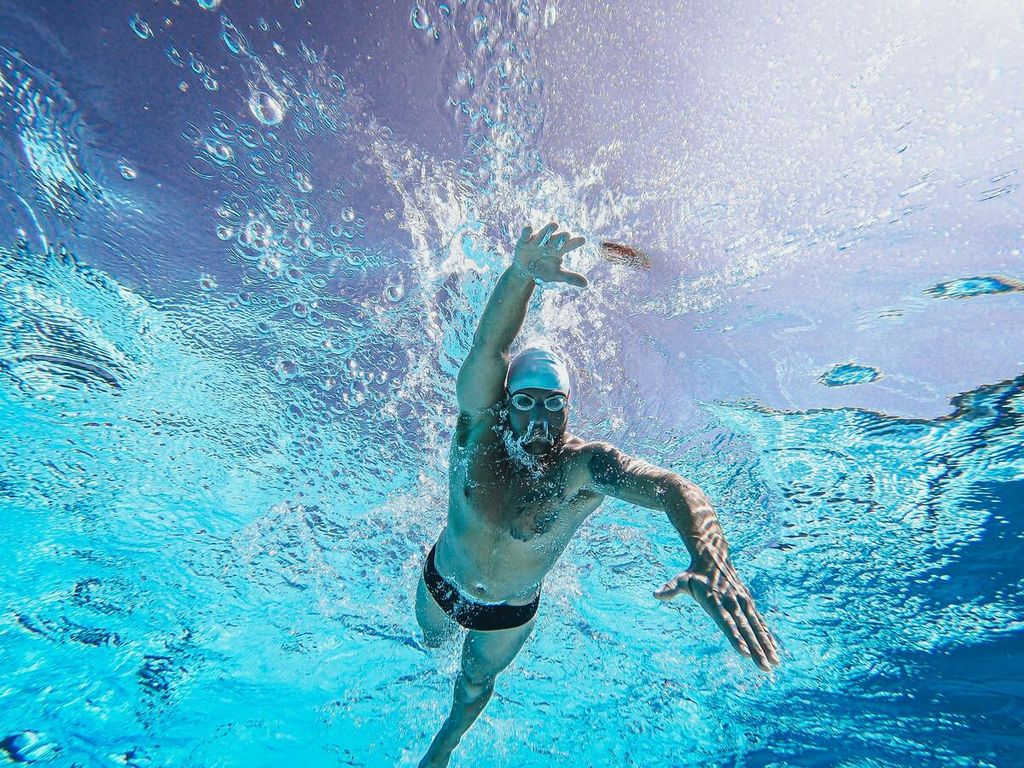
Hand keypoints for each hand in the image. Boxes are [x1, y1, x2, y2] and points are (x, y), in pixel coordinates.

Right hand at [513, 222, 587, 287]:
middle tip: (567, 235)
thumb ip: (570, 278)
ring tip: (555, 225)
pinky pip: (525, 235)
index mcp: (559, 249)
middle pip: (556, 239)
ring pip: (543, 234)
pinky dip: (526, 231)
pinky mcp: (524, 241)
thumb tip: (586, 284)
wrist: (526, 271)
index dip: (574, 242)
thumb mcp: (557, 275)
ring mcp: (537, 241)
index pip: (568, 245)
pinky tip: (529, 228)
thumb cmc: (544, 270)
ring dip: (548, 230)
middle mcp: (549, 242)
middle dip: (561, 237)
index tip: (582, 240)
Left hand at [655, 559, 780, 672]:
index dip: (736, 638)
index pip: (727, 623)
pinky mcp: (748, 602)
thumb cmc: (694, 573)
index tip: (744, 653)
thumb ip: (671, 588)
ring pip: (756, 627)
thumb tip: (656, 594)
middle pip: (745, 629)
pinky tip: (775, 650)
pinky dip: (767, 635)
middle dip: (756, 649)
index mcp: (715, 600)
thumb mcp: (681, 579)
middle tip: (765, 666)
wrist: (713, 555)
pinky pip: (760, 622)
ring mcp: (742, 602)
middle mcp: (732, 602)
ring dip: (766, 645)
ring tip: (775, 662)